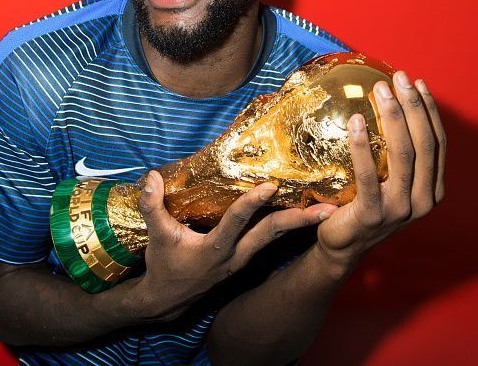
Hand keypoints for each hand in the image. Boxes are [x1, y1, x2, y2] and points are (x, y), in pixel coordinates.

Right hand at [133, 170, 335, 321]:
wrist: (168, 300)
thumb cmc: (163, 265)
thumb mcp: (157, 236)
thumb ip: (153, 206)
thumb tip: (151, 177)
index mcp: (215, 249)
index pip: (237, 222)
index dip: (252, 203)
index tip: (271, 186)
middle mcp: (235, 255)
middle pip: (271, 235)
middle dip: (299, 221)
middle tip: (326, 210)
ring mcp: (243, 259)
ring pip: (275, 238)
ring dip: (300, 224)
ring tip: (325, 211)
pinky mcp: (244, 258)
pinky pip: (269, 241)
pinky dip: (286, 228)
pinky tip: (301, 216)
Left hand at [315, 71, 445, 275]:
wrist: (343, 245)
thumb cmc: (364, 205)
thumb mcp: (390, 182)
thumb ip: (398, 156)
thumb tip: (389, 106)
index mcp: (432, 189)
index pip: (437, 143)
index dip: (429, 111)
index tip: (418, 83)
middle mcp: (423, 200)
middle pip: (424, 143)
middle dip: (413, 106)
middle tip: (399, 77)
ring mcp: (400, 209)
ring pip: (403, 155)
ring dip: (393, 117)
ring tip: (380, 90)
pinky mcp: (373, 214)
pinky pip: (368, 174)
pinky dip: (362, 146)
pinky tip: (356, 121)